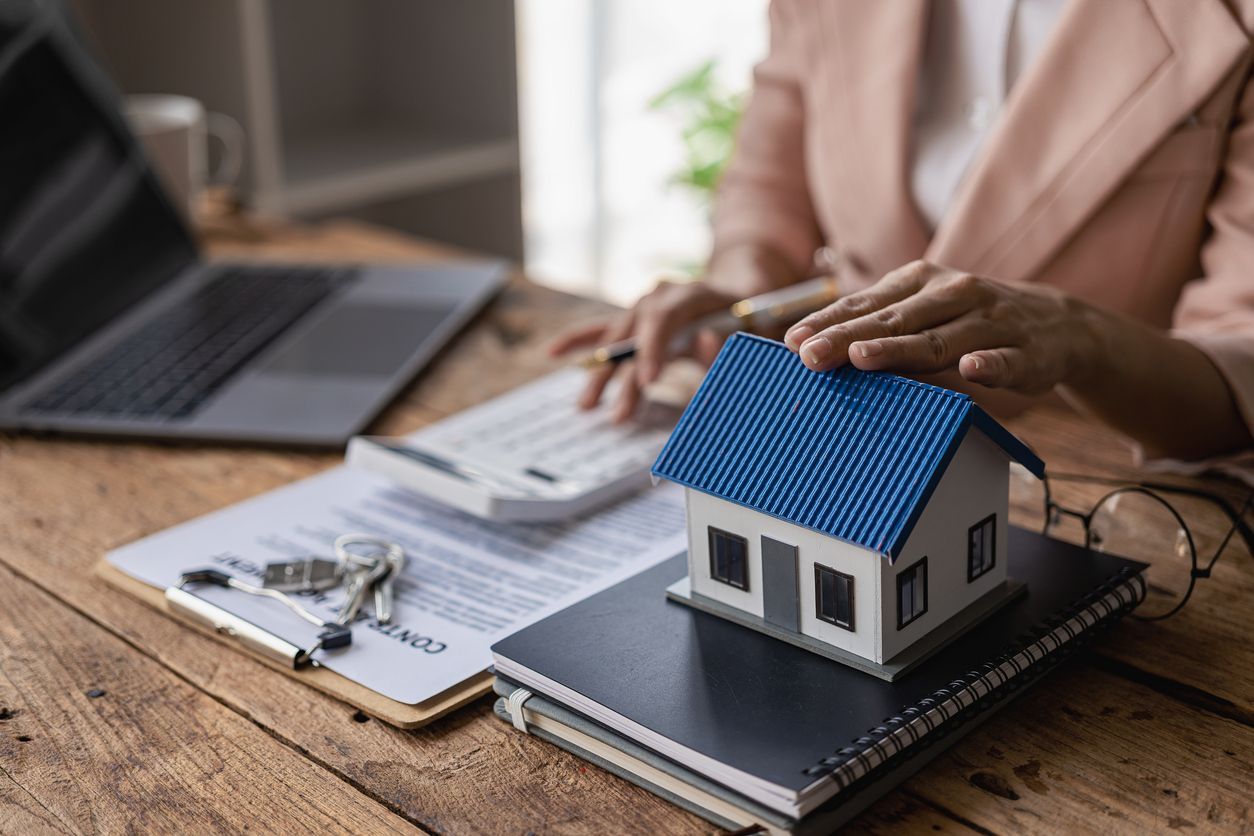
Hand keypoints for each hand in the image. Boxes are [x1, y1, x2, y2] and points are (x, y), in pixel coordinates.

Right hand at [549, 280, 738, 420]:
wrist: (741, 293)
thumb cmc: (747, 317)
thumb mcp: (748, 330)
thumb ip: (726, 340)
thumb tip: (705, 344)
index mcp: (689, 293)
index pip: (663, 319)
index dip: (652, 349)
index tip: (647, 382)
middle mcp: (659, 295)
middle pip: (634, 335)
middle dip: (625, 377)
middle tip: (621, 415)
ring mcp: (643, 305)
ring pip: (616, 341)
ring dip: (602, 374)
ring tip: (587, 406)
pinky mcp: (634, 318)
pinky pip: (602, 329)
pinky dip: (579, 340)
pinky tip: (553, 352)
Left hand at [783, 261, 1096, 394]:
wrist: (1057, 323)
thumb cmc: (970, 320)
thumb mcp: (923, 311)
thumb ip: (876, 324)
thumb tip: (810, 345)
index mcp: (922, 283)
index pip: (867, 304)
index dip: (829, 322)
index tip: (793, 341)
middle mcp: (954, 295)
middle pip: (893, 320)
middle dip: (848, 337)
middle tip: (811, 356)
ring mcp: (991, 323)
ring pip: (941, 339)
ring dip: (902, 349)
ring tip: (864, 358)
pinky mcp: (1025, 353)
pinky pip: (1005, 360)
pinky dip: (989, 365)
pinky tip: (972, 370)